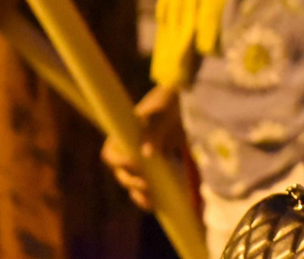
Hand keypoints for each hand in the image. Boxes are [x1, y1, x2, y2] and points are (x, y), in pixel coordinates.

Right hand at [101, 83, 183, 211]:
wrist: (192, 102)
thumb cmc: (175, 99)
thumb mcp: (167, 107)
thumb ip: (157, 127)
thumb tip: (146, 153)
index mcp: (126, 132)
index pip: (111, 152)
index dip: (118, 161)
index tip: (133, 163)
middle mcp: (132, 148)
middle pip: (122, 172)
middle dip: (132, 180)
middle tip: (147, 183)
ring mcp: (144, 159)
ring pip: (133, 182)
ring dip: (139, 193)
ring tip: (150, 200)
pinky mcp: (158, 167)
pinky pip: (148, 187)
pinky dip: (149, 196)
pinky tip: (155, 203)